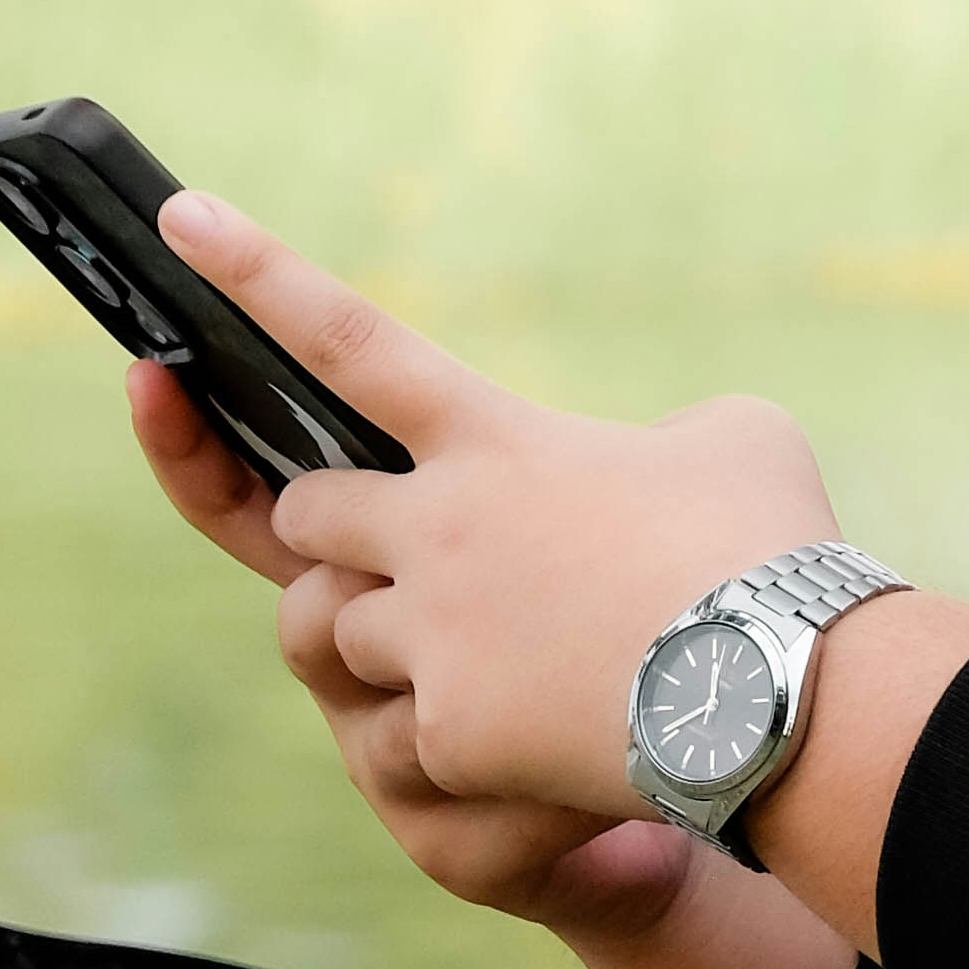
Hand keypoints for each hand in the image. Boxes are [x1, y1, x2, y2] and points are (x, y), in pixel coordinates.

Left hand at [148, 193, 843, 831]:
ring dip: (395, 645)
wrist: (783, 695)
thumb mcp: (740, 442)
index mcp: (496, 440)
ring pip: (336, 633)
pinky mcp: (444, 734)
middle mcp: (440, 527)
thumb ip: (666, 437)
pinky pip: (399, 739)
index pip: (352, 338)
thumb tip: (661, 465)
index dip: (258, 272)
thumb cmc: (775, 555)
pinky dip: (456, 746)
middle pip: (307, 513)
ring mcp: (434, 633)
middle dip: (328, 533)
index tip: (185, 219)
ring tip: (504, 667)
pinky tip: (544, 749)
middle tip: (402, 557)